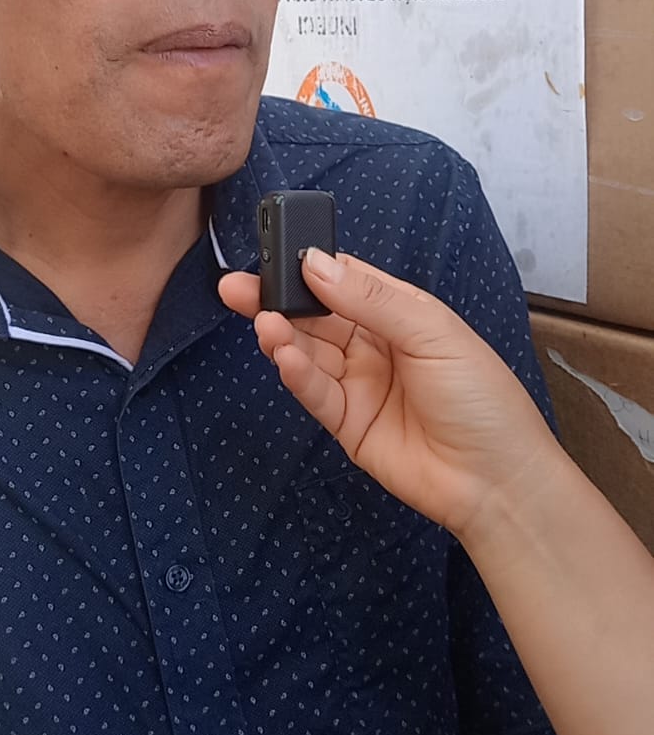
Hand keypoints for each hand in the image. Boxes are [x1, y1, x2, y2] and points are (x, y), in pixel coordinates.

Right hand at [218, 249, 561, 540]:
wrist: (497, 482)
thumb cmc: (483, 400)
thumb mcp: (433, 333)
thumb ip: (372, 299)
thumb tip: (318, 263)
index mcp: (401, 313)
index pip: (345, 279)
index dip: (311, 266)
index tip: (276, 253)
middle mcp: (375, 345)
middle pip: (315, 315)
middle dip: (278, 299)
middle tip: (238, 287)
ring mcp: (359, 384)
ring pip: (308, 351)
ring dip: (283, 335)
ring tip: (264, 323)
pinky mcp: (347, 423)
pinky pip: (314, 392)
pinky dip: (295, 373)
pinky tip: (283, 356)